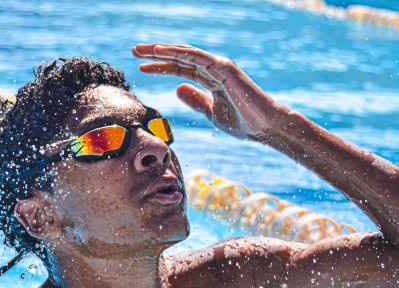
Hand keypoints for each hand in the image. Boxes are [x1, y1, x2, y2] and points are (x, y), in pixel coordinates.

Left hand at [132, 44, 284, 138]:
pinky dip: (178, 52)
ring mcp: (218, 66)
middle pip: (179, 57)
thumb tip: (176, 88)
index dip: (161, 67)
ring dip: (163, 50)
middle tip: (134, 51)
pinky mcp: (224, 68)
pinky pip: (197, 57)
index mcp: (209, 78)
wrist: (263, 127)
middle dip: (156, 54)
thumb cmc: (242, 122)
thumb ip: (195, 100)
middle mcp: (212, 68)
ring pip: (185, 54)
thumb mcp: (211, 113)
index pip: (180, 68)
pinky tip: (161, 51)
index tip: (141, 68)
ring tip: (143, 50)